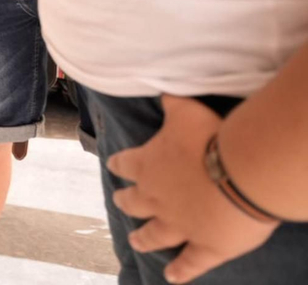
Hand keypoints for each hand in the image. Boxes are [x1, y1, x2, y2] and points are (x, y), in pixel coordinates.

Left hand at [107, 96, 277, 282]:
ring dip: (144, 239)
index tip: (113, 166)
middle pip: (133, 202)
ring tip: (135, 242)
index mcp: (147, 165)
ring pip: (154, 236)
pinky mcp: (205, 247)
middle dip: (126, 202)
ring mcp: (178, 225)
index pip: (124, 164)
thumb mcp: (186, 110)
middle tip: (121, 202)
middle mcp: (155, 198)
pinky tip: (172, 278)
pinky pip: (190, 263)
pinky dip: (181, 271)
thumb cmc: (212, 137)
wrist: (241, 173)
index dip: (119, 165)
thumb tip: (161, 89)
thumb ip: (172, 102)